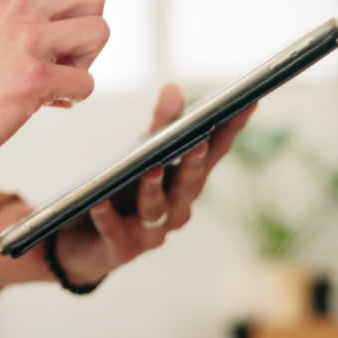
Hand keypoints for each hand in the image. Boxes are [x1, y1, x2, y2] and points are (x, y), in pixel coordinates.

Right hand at [0, 0, 108, 171]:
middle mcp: (18, 1)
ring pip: (100, 33)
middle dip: (86, 31)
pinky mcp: (33, 77)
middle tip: (59, 58)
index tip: (49, 40)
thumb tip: (74, 19)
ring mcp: (26, 37)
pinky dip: (71, 98)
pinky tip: (42, 103)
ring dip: (83, 63)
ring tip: (51, 80)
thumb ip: (23, 9)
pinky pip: (86, 83)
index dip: (72, 14)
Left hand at [52, 84, 254, 285]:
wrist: (87, 243)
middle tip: (198, 142)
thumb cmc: (123, 191)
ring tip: (151, 169)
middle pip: (189, 184)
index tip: (249, 99)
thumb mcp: (140, 155)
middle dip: (194, 164)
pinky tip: (100, 202)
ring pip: (156, 210)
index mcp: (188, 182)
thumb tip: (173, 87)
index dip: (232, 127)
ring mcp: (152, 232)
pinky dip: (108, 217)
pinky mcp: (121, 250)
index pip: (215, 152)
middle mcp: (177, 208)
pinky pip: (115, 231)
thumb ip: (159, 125)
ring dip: (154, 190)